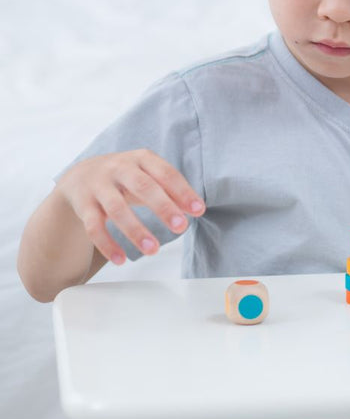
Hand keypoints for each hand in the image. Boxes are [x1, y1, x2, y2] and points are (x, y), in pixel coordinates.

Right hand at [55, 149, 204, 265]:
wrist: (80, 175)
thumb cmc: (125, 177)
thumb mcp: (148, 176)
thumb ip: (171, 190)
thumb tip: (196, 208)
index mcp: (141, 158)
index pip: (165, 173)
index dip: (183, 191)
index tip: (198, 210)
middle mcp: (118, 168)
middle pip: (142, 187)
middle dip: (163, 207)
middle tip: (181, 227)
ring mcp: (98, 185)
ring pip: (116, 209)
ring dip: (136, 231)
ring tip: (153, 250)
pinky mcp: (83, 205)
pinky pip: (93, 227)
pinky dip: (107, 245)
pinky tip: (121, 259)